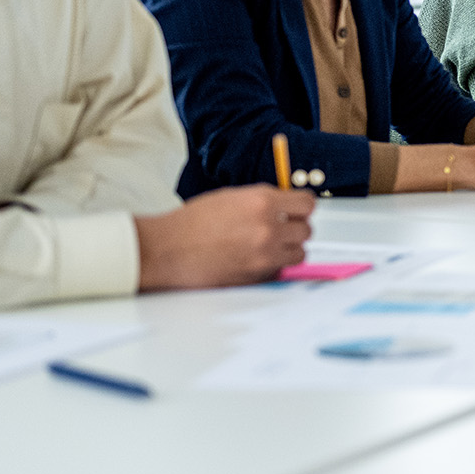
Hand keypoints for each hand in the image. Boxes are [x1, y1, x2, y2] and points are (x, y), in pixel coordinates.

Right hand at [134, 185, 313, 290]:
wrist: (166, 249)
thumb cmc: (192, 223)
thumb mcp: (231, 198)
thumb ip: (263, 201)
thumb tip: (287, 205)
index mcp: (262, 202)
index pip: (307, 204)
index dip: (302, 208)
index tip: (296, 211)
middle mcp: (268, 227)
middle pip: (307, 230)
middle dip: (295, 229)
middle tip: (279, 229)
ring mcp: (265, 254)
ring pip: (299, 253)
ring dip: (288, 250)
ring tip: (268, 246)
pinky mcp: (258, 275)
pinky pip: (281, 271)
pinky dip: (274, 267)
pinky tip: (255, 260)